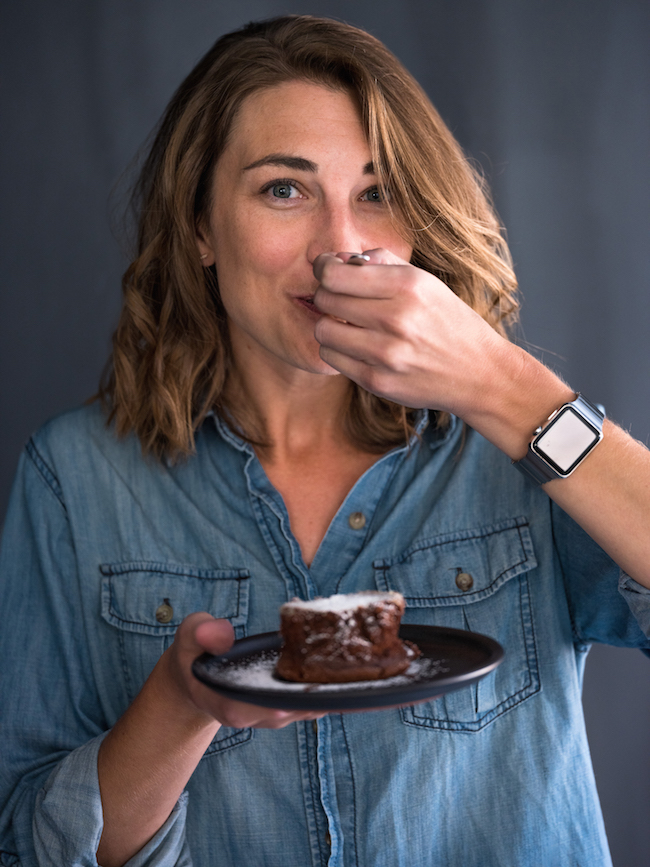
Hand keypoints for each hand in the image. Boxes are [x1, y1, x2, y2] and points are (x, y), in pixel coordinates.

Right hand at [163, 613, 325, 728]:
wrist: (197, 677)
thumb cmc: (193, 655)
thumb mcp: (188, 638)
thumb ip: (201, 633)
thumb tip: (221, 632)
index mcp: (229, 705)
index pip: (260, 708)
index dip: (281, 698)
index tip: (301, 685)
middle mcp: (255, 715)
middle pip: (294, 707)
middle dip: (316, 682)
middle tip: (335, 652)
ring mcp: (273, 712)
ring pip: (310, 704)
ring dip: (327, 677)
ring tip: (339, 642)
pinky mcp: (286, 703)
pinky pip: (311, 696)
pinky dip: (325, 676)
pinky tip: (336, 648)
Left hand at [312, 248, 505, 420]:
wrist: (479, 373)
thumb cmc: (448, 322)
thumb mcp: (425, 281)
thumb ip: (381, 262)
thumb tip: (337, 259)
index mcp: (408, 286)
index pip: (335, 274)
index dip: (324, 269)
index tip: (328, 271)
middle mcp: (397, 318)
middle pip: (325, 300)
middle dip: (328, 296)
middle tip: (342, 300)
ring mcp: (386, 354)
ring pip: (323, 331)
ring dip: (331, 326)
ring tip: (349, 326)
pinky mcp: (378, 381)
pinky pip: (333, 359)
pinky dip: (339, 350)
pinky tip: (358, 347)